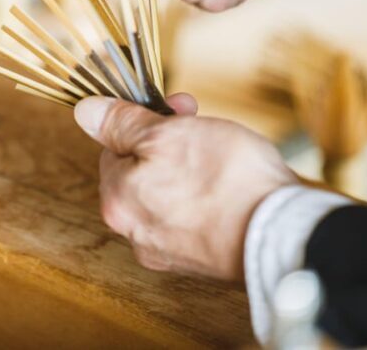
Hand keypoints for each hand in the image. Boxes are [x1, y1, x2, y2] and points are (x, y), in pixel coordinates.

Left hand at [74, 94, 299, 279]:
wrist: (282, 233)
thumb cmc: (224, 179)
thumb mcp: (167, 134)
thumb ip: (122, 124)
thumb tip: (85, 112)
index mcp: (118, 200)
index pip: (115, 149)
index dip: (145, 121)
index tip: (175, 107)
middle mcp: (135, 232)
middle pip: (142, 172)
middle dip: (169, 141)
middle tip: (201, 122)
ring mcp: (169, 250)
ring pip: (169, 193)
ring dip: (189, 166)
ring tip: (223, 151)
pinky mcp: (202, 259)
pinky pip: (193, 216)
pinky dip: (207, 197)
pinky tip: (230, 185)